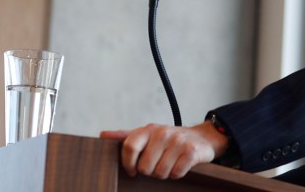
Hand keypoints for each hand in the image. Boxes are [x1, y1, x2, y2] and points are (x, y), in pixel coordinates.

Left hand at [100, 122, 229, 178]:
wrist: (202, 137)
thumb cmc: (169, 140)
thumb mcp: (148, 134)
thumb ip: (126, 136)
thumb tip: (102, 135)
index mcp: (148, 129)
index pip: (129, 147)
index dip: (128, 164)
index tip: (132, 170)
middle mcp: (162, 133)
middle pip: (145, 167)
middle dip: (151, 171)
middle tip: (158, 163)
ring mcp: (178, 141)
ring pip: (160, 172)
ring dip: (165, 173)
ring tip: (170, 163)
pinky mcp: (191, 151)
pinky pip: (176, 173)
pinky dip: (177, 174)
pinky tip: (180, 165)